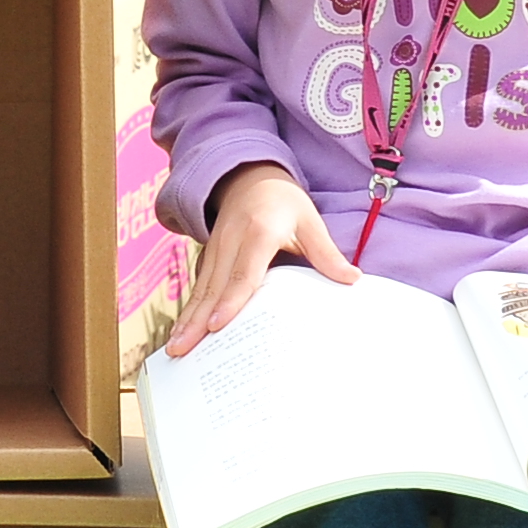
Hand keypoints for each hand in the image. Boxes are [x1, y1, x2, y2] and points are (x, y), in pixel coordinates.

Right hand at [161, 161, 353, 355]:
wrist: (250, 177)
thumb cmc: (284, 202)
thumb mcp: (309, 221)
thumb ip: (326, 252)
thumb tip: (352, 279)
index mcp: (258, 233)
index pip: (243, 273)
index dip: (230, 300)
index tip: (217, 325)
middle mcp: (231, 242)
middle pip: (213, 287)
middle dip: (196, 321)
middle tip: (180, 351)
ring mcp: (215, 249)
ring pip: (200, 289)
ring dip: (186, 320)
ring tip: (175, 349)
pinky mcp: (208, 256)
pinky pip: (198, 286)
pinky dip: (188, 310)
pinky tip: (182, 333)